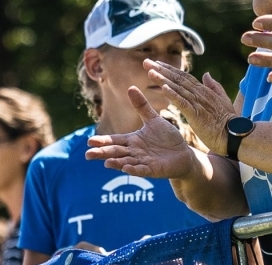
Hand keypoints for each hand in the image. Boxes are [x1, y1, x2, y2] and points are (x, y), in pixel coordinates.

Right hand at [85, 87, 199, 180]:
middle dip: (102, 154)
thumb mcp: (153, 120)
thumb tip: (130, 87)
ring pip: (126, 162)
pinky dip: (134, 170)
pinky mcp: (152, 170)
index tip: (90, 141)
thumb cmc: (167, 138)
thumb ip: (141, 106)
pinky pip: (142, 170)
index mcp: (132, 140)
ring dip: (116, 163)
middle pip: (116, 153)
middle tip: (88, 155)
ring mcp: (142, 162)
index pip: (114, 141)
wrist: (183, 154)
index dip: (103, 141)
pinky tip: (126, 169)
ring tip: (106, 163)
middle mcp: (134, 152)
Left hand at [145, 62, 235, 153]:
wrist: (235, 135)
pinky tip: (163, 88)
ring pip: (178, 88)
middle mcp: (200, 93)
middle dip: (161, 70)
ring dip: (163, 79)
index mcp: (203, 90)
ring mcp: (198, 102)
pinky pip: (182, 102)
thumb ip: (214, 86)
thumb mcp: (221, 100)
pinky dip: (173, 95)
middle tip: (146, 62)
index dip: (170, 69)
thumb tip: (206, 74)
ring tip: (150, 71)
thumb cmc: (227, 121)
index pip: (184, 76)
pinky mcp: (196, 114)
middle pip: (178, 78)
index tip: (157, 63)